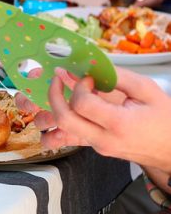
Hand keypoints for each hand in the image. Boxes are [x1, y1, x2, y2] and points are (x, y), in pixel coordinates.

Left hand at [35, 67, 170, 171]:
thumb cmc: (165, 118)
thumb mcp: (146, 89)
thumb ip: (116, 76)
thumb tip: (89, 66)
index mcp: (119, 124)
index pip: (82, 104)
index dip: (79, 86)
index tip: (88, 78)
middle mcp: (104, 139)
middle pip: (63, 119)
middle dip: (54, 96)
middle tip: (58, 80)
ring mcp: (97, 147)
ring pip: (62, 130)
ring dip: (55, 109)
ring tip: (62, 92)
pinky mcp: (94, 148)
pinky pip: (71, 135)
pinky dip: (65, 118)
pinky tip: (71, 105)